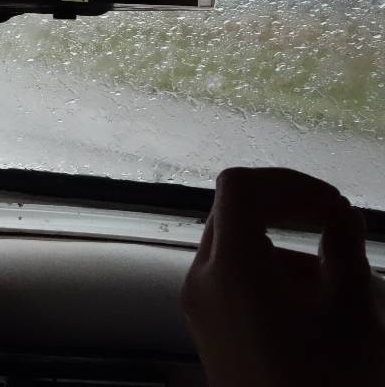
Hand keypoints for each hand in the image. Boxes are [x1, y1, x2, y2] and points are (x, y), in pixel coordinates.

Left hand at [181, 167, 384, 386]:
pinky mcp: (205, 327)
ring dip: (275, 240)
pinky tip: (306, 303)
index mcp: (231, 269)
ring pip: (229, 244)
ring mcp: (197, 306)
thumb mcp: (352, 316)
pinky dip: (263, 269)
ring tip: (328, 276)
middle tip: (332, 223)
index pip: (240, 187)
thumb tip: (340, 216)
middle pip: (231, 211)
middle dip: (284, 208)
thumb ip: (343, 251)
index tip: (332, 206)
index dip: (290, 183)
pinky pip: (227, 277)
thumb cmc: (327, 384)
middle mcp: (201, 280)